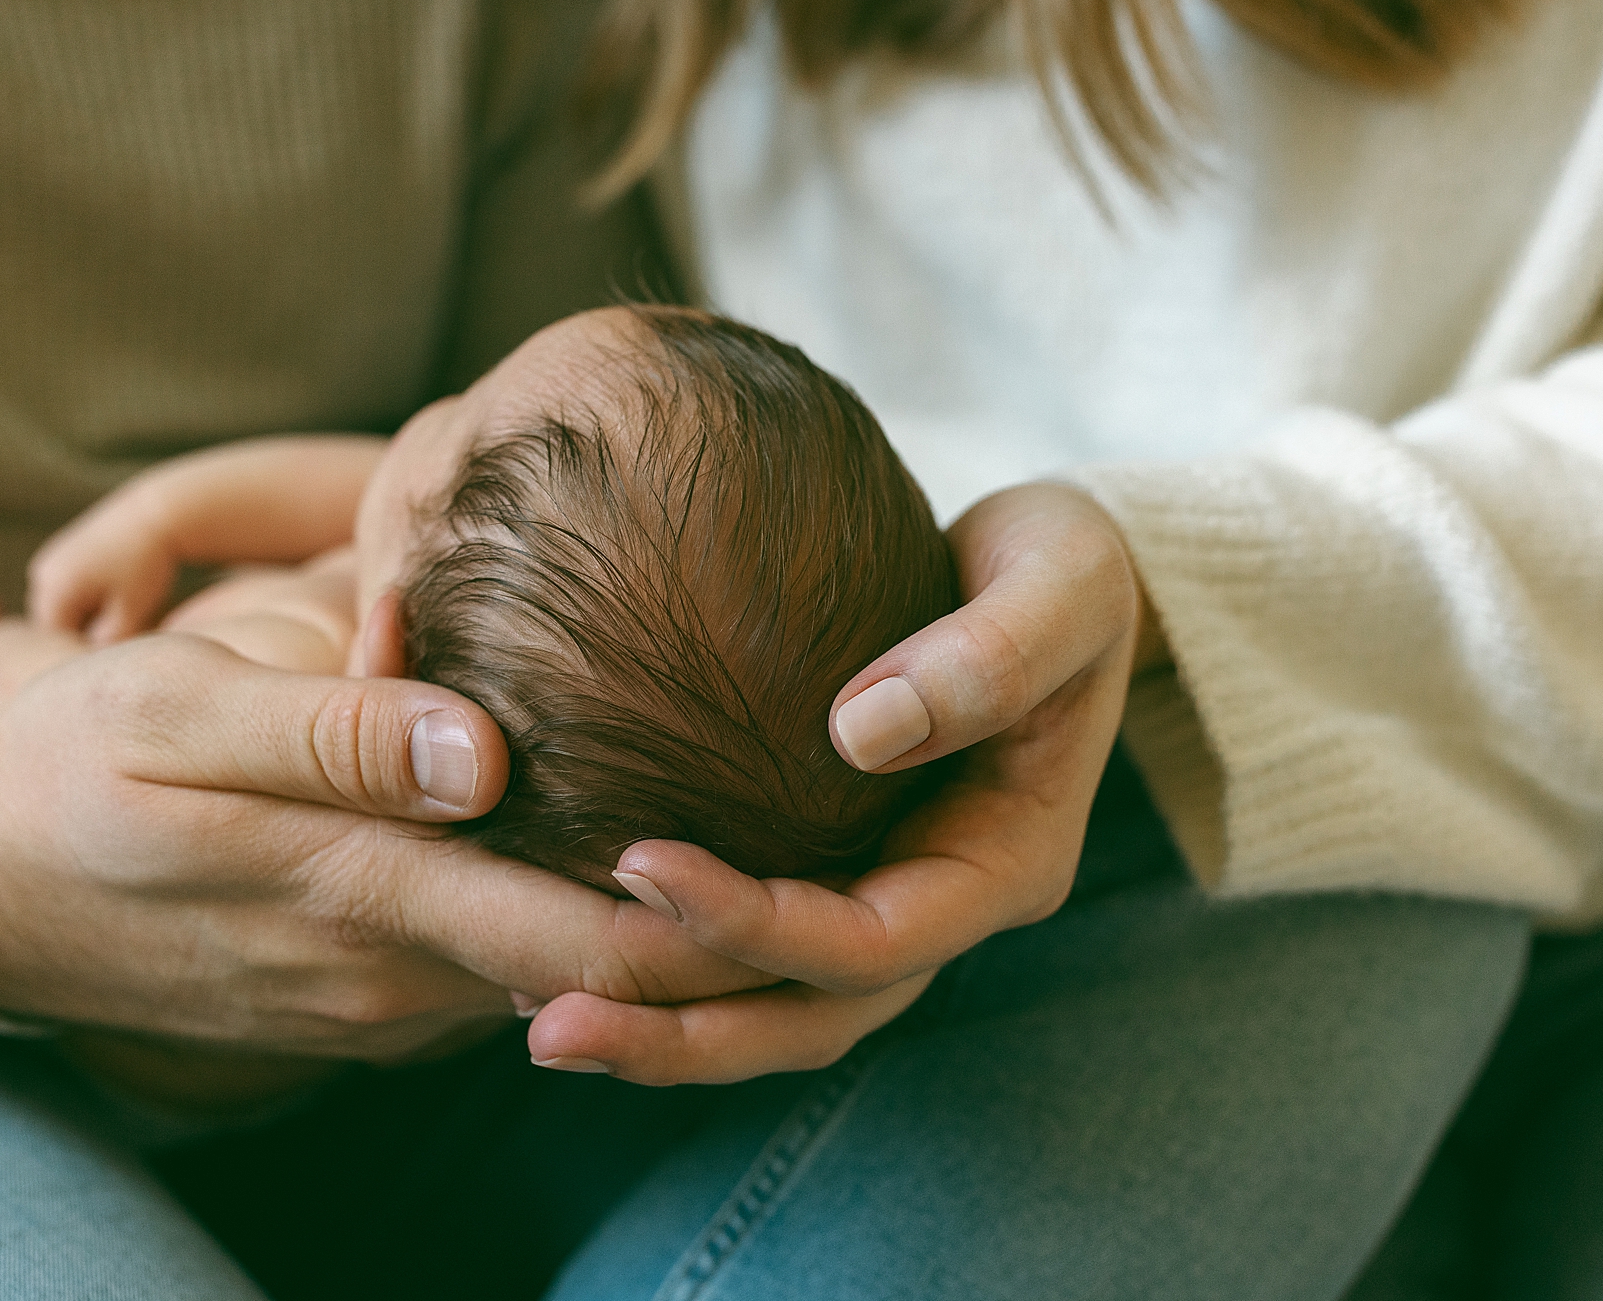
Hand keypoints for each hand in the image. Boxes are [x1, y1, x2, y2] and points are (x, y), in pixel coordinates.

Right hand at [0, 632, 770, 1062]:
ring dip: (642, 942)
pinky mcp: (360, 998)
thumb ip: (335, 732)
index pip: (582, 940)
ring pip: (547, 983)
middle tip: (824, 856)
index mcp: (365, 891)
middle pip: (593, 979)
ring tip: (748, 846)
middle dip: (711, 941)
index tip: (807, 852)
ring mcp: (378, 1000)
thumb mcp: (177, 716)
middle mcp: (392, 970)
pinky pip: (488, 975)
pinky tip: (607, 863)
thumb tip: (489, 748)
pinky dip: (559, 934)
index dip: (705, 916)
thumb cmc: (79, 776)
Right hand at [28, 490, 178, 644]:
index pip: (57, 643)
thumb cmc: (145, 565)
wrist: (153, 516)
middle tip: (120, 635)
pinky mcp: (61, 557)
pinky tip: (116, 596)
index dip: (83, 654)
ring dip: (85, 620)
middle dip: (82, 637)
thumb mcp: (131, 610)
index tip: (113, 656)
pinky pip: (67, 594)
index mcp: (54, 590)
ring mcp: (49, 564)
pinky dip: (87, 603)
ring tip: (121, 612)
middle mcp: (42, 575)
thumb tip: (91, 662)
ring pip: (61, 611)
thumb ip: (108, 642)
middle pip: (55, 628)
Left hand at [522, 482, 1162, 1083]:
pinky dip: (667, 970)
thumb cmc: (1063, 571)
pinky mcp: (836, 875)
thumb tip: (863, 731)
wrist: (1056, 582)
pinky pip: (751, 955)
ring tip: (540, 1022)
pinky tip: (562, 957)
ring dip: (661, 1029)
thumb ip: (992, 653)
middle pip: (808, 1017)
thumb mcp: (1063, 583)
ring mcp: (887, 901)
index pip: (873, 942)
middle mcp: (941, 908)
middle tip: (549, 1025)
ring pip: (772, 1010)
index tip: (636, 860)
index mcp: (1004, 864)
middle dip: (683, 1032)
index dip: (756, 923)